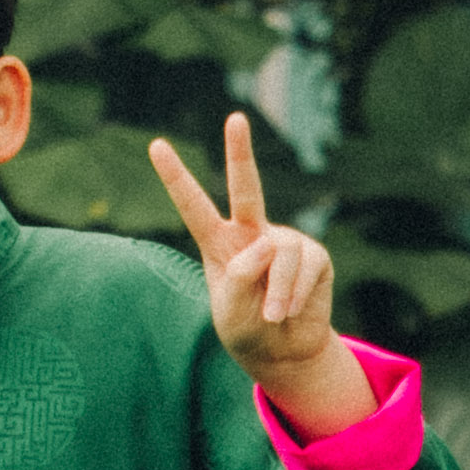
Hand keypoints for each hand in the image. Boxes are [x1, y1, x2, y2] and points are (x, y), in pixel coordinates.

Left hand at [148, 109, 357, 412]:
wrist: (284, 351)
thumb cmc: (248, 329)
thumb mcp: (230, 312)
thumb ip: (241, 279)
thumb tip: (267, 245)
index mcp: (218, 244)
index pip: (193, 206)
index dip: (176, 177)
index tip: (156, 145)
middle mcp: (252, 234)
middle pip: (246, 188)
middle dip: (241, 152)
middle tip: (236, 117)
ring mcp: (285, 241)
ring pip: (279, 254)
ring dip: (276, 293)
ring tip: (272, 315)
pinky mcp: (314, 255)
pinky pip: (304, 268)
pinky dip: (295, 295)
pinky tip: (291, 309)